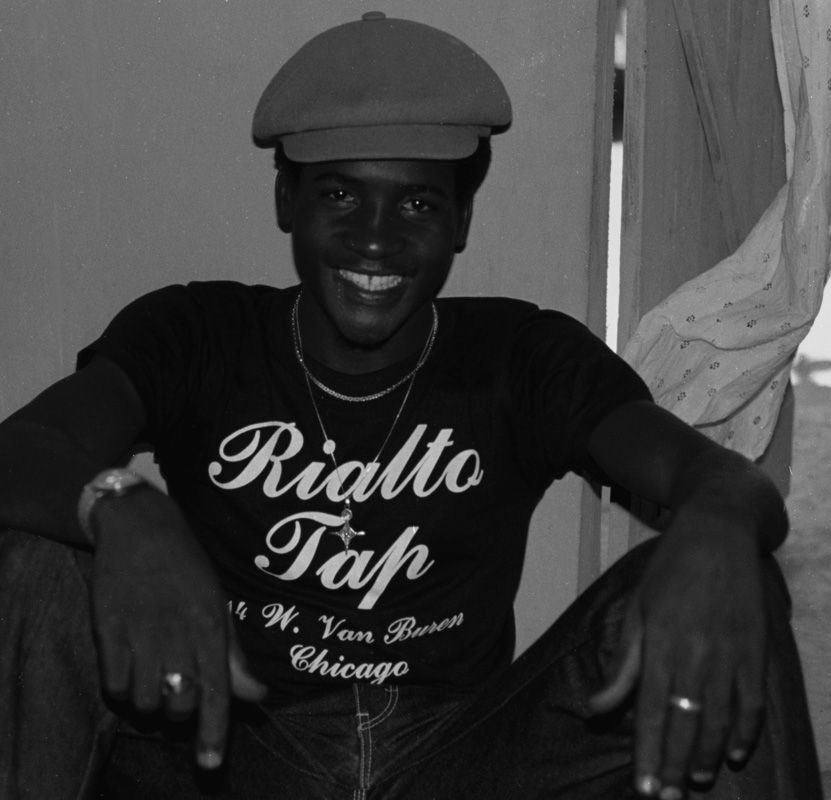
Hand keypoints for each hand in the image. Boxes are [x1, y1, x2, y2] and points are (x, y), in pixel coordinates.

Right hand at [91, 488, 266, 768]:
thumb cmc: (187, 566)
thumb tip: (257, 695)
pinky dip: (123, 688)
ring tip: (154, 677)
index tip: (210, 763)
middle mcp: (177, 633)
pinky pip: (113, 685)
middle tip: (179, 693)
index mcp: (210, 625)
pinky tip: (130, 669)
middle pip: (178, 704)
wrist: (142, 526)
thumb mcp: (218, 604)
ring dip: (150, 701)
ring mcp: (140, 632)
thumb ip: (232, 655)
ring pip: (144, 701)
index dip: (214, 732)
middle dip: (180, 712)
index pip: (217, 691)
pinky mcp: (108, 630)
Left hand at [589, 515, 766, 798]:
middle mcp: (697, 653)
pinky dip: (746, 732)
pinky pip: (753, 702)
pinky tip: (736, 753)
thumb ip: (623, 664)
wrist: (717, 533)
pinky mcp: (756, 650)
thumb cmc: (668, 571)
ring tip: (695, 782)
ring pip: (721, 720)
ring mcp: (730, 653)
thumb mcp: (636, 609)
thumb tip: (596, 707)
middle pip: (687, 723)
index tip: (645, 788)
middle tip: (668, 797)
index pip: (653, 710)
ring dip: (709, 756)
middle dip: (676, 765)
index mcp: (661, 641)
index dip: (649, 752)